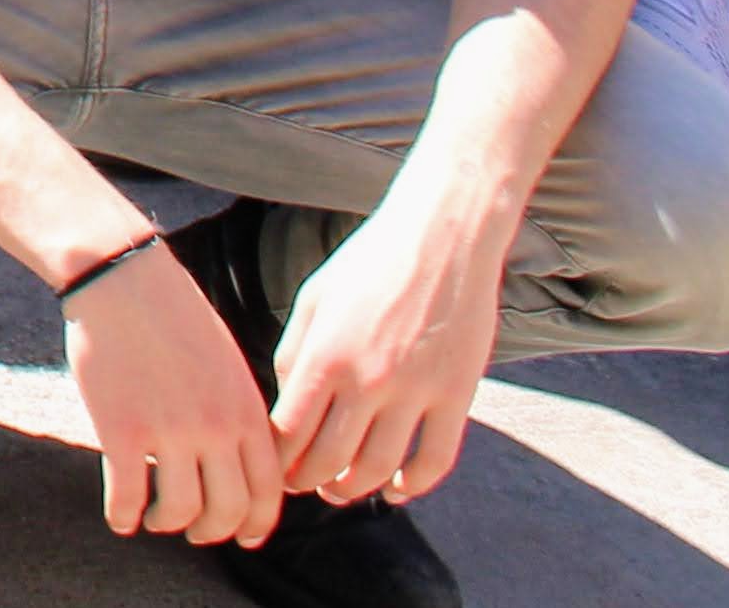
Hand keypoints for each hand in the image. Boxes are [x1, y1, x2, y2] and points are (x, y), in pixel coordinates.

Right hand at [64, 236, 285, 546]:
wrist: (122, 278)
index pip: (269, 491)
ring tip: (157, 521)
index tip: (246, 535)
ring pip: (181, 510)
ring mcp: (169, 431)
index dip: (258, 524)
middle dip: (214, 531)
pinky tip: (120, 519)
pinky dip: (124, 516)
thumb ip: (240, 411)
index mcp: (247, 412)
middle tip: (198, 533)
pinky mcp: (122, 429)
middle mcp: (216, 428)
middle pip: (228, 510)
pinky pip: (127, 495)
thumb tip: (240, 455)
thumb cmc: (173, 312)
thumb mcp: (228, 362)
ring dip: (169, 524)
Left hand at [266, 197, 506, 510]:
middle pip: (330, 458)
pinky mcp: (458, 396)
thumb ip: (295, 354)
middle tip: (301, 484)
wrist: (441, 238)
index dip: (276, 459)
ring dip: (354, 489)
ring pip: (379, 468)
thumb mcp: (315, 299)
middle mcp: (368, 378)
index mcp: (325, 353)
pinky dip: (414, 486)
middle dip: (308, 480)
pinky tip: (397, 491)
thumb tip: (285, 410)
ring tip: (339, 490)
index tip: (271, 466)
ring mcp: (416, 390)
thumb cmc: (368, 263)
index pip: (289, 431)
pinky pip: (435, 460)